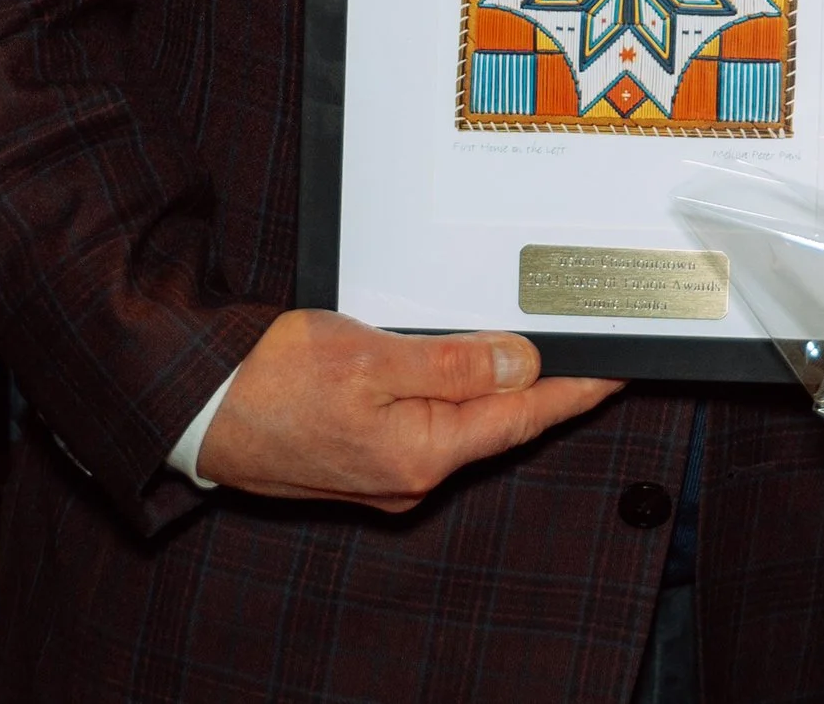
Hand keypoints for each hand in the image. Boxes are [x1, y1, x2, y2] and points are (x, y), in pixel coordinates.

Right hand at [195, 308, 618, 508]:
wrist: (204, 408)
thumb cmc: (277, 380)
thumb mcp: (373, 357)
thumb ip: (455, 363)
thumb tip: (524, 365)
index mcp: (421, 453)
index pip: (521, 418)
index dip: (574, 391)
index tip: (619, 371)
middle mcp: (412, 475)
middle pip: (499, 424)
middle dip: (545, 387)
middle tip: (590, 348)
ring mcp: (389, 472)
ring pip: (465, 423)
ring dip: (501, 388)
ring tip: (541, 350)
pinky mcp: (368, 458)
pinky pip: (432, 423)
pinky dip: (458, 393)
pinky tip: (469, 366)